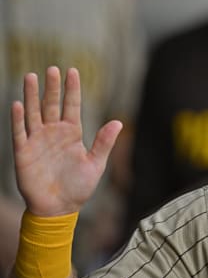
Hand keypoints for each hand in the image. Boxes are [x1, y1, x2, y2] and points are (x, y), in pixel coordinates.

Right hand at [11, 67, 121, 216]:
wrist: (59, 208)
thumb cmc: (79, 187)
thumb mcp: (95, 164)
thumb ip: (104, 143)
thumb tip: (119, 122)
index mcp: (72, 133)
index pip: (72, 105)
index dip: (72, 89)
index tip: (72, 71)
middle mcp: (54, 133)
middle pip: (51, 104)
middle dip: (51, 87)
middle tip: (51, 69)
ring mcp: (38, 141)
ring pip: (33, 113)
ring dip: (32, 96)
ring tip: (31, 77)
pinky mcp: (24, 153)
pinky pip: (20, 132)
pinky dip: (18, 119)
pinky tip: (18, 104)